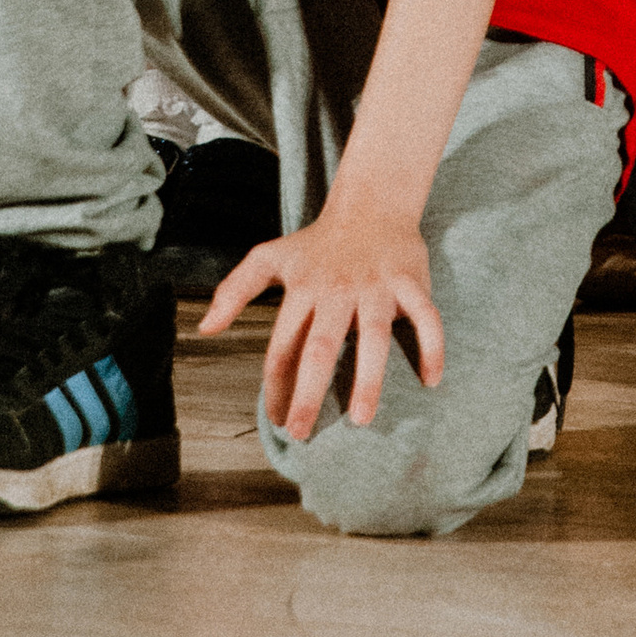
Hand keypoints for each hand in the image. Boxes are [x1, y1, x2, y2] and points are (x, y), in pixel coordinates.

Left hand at [201, 193, 440, 437]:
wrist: (370, 203)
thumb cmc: (317, 243)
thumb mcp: (270, 258)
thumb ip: (235, 290)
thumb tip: (204, 329)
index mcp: (303, 289)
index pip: (284, 346)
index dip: (277, 386)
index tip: (278, 421)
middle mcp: (337, 290)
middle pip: (320, 347)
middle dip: (308, 392)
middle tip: (301, 433)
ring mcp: (375, 286)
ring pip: (372, 337)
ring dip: (367, 379)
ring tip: (360, 419)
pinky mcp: (410, 281)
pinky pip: (425, 317)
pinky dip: (432, 346)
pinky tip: (431, 381)